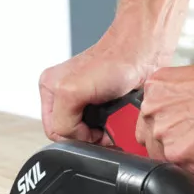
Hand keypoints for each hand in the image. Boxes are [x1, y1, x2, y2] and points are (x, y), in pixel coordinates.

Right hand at [39, 37, 157, 144]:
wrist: (143, 55)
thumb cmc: (113, 62)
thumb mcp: (71, 92)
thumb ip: (62, 120)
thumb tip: (72, 137)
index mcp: (50, 89)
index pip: (54, 131)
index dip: (73, 136)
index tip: (91, 130)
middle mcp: (66, 97)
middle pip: (72, 135)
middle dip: (89, 137)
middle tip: (103, 129)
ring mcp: (86, 103)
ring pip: (90, 136)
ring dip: (103, 135)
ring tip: (113, 120)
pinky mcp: (105, 108)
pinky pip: (106, 132)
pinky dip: (114, 130)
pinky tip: (119, 118)